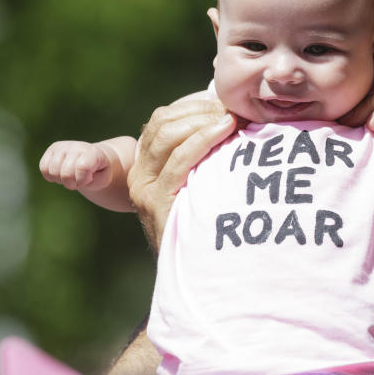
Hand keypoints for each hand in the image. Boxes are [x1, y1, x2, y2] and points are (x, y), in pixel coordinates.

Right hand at [40, 141, 112, 190]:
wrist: (94, 159)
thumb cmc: (99, 172)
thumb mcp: (103, 180)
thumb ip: (94, 180)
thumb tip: (80, 176)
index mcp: (92, 152)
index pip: (82, 168)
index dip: (82, 181)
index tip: (87, 180)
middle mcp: (77, 146)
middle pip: (65, 173)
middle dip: (71, 184)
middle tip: (78, 181)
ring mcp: (63, 146)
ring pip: (53, 171)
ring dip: (61, 180)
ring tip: (70, 177)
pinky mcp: (52, 149)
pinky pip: (43, 168)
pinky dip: (50, 176)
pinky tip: (60, 174)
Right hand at [127, 99, 237, 250]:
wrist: (195, 273)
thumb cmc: (206, 225)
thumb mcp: (200, 185)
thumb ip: (203, 156)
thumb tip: (233, 116)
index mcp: (146, 163)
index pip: (163, 118)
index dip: (195, 105)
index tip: (226, 101)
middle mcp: (139, 173)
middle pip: (163, 122)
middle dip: (202, 109)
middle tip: (235, 108)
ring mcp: (144, 188)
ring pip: (168, 135)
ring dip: (205, 119)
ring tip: (234, 117)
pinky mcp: (156, 202)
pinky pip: (180, 160)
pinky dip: (204, 139)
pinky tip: (227, 130)